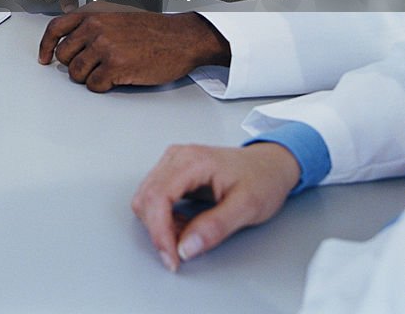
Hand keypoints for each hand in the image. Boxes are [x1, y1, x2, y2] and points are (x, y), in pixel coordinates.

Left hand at [37, 11, 230, 91]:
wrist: (181, 38)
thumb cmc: (152, 29)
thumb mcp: (116, 16)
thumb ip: (93, 24)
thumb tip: (71, 41)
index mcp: (92, 14)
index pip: (55, 28)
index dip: (46, 46)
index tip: (44, 59)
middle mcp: (95, 28)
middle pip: (64, 55)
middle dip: (73, 65)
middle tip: (91, 67)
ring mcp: (104, 47)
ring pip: (76, 73)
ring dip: (88, 77)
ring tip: (106, 72)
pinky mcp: (116, 67)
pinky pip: (94, 85)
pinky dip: (102, 86)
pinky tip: (116, 78)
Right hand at [132, 142, 300, 271]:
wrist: (269, 165)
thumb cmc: (262, 179)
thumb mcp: (247, 207)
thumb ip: (216, 228)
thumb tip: (186, 247)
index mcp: (193, 161)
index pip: (158, 196)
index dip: (159, 231)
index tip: (172, 258)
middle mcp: (177, 157)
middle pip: (147, 198)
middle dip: (158, 231)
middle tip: (179, 254)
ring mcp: (172, 162)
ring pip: (146, 198)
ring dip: (159, 225)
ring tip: (187, 236)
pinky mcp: (172, 171)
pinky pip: (154, 196)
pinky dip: (163, 218)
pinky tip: (183, 225)